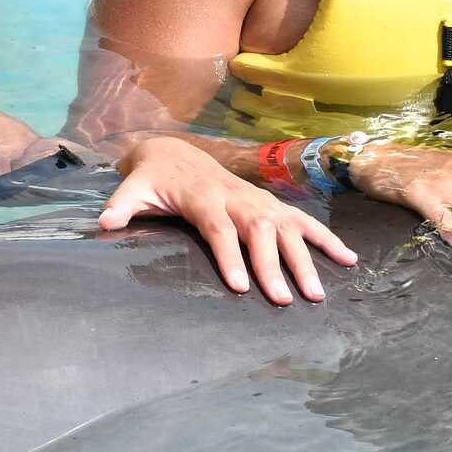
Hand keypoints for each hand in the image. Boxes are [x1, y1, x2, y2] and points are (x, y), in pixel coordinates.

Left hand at [99, 136, 356, 303]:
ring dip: (306, 260)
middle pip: (260, 232)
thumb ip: (121, 205)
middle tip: (284, 301)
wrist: (175, 151)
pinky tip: (349, 261)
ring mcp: (259, 200)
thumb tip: (103, 222)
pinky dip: (327, 240)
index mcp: (204, 198)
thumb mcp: (133, 188)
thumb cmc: (154, 177)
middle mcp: (237, 198)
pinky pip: (304, 222)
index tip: (242, 286)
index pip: (219, 229)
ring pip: (287, 229)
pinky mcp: (272, 205)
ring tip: (318, 294)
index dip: (231, 257)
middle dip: (273, 266)